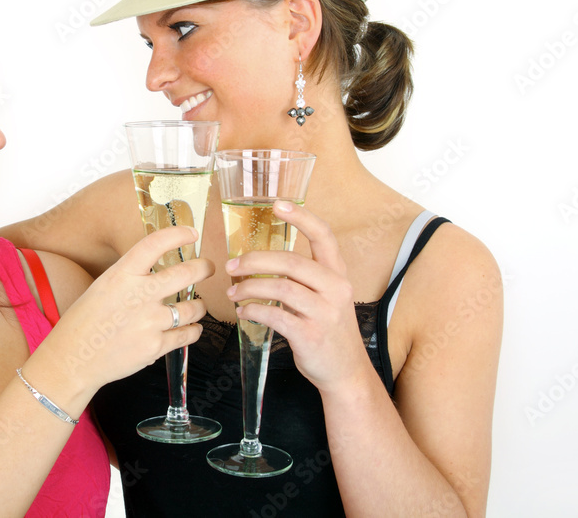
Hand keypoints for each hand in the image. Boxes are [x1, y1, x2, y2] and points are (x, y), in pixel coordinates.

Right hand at [41, 225, 212, 392]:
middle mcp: (139, 295)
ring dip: (199, 306)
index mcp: (122, 275)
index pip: (155, 244)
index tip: (191, 234)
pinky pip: (188, 334)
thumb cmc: (85, 322)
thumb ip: (131, 278)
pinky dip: (193, 330)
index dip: (178, 235)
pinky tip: (191, 328)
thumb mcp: (104, 287)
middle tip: (208, 267)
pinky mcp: (156, 346)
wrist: (73, 359)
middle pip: (187, 273)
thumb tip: (159, 271)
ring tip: (197, 306)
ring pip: (193, 307)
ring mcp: (149, 321)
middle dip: (204, 268)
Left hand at [224, 201, 366, 395]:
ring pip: (280, 288)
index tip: (277, 204)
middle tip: (232, 266)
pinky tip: (243, 311)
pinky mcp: (311, 335)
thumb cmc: (329, 331)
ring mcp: (325, 313)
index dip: (301, 217)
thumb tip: (258, 265)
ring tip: (233, 292)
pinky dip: (253, 311)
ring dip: (249, 288)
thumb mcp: (325, 299)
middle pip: (291, 262)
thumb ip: (302, 280)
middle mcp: (336, 289)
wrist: (346, 373)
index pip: (323, 237)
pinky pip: (275, 316)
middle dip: (255, 261)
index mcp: (338, 275)